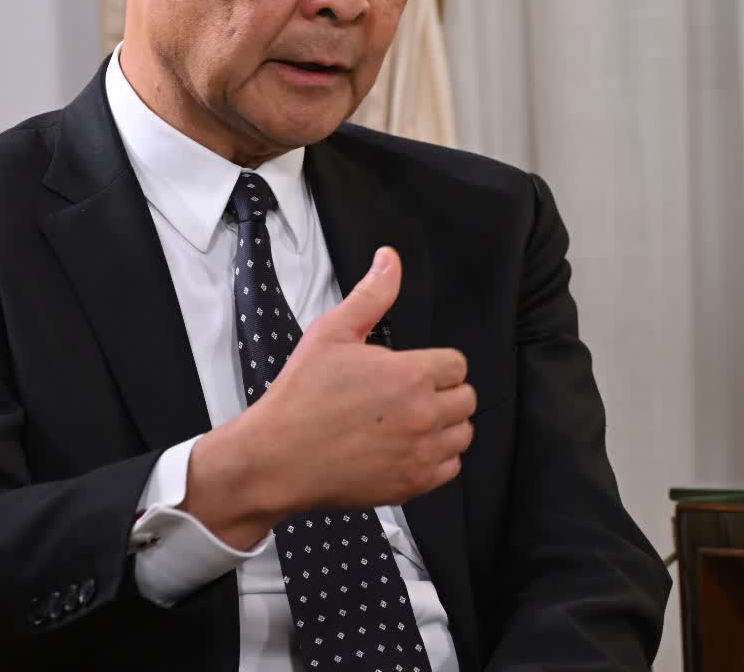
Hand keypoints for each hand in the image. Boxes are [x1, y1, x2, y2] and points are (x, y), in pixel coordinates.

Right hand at [181, 248, 475, 545]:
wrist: (277, 458)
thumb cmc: (301, 396)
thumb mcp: (332, 334)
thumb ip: (371, 296)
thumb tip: (390, 259)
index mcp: (410, 375)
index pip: (456, 365)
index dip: (434, 365)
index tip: (410, 372)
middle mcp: (424, 415)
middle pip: (466, 399)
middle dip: (443, 393)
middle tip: (408, 395)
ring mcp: (421, 453)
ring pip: (463, 434)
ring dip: (445, 425)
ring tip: (410, 421)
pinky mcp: (413, 484)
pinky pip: (451, 468)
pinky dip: (437, 459)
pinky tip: (407, 448)